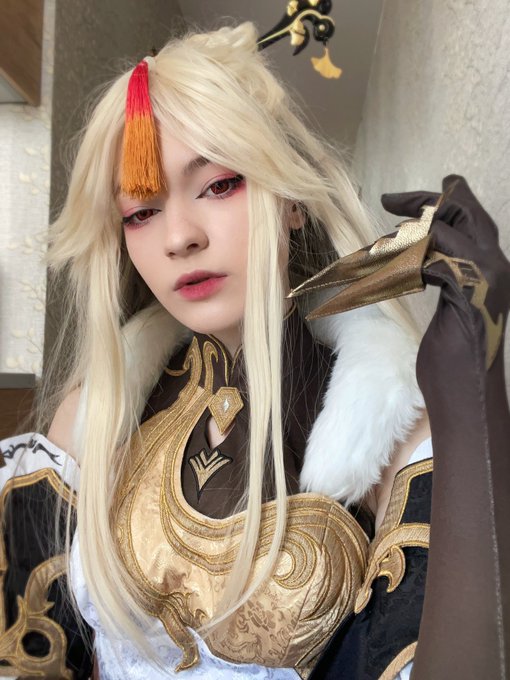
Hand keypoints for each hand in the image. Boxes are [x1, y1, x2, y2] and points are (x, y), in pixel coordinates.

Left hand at [382, 175, 509, 387]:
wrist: (468, 396)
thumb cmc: (453, 360)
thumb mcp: (447, 309)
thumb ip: (442, 278)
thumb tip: (418, 259)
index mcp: (490, 268)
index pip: (468, 218)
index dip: (437, 202)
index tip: (398, 201)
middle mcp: (496, 266)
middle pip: (463, 211)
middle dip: (424, 201)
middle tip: (390, 200)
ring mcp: (488, 279)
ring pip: (444, 233)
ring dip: (403, 238)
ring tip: (375, 250)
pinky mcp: (471, 296)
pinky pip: (434, 262)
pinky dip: (404, 264)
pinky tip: (384, 274)